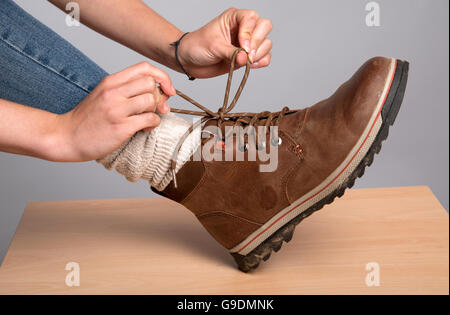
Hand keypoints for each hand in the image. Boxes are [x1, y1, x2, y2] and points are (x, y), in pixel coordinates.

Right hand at [59, 62, 175, 161]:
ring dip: (156, 111)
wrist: (66, 137)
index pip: (144, 68)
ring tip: (147, 119)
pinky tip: (145, 128)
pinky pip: (150, 119)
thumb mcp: (103, 95)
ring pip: (151, 100)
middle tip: (155, 108)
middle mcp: (113, 92)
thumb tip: (159, 91)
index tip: (166, 89)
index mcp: (111, 81)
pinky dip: (153, 124)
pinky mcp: (121, 127)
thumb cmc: (87, 119)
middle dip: (159, 96)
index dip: (162, 76)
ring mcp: (116, 109)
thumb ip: (127, 90)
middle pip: (150, 83)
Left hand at [176, 8, 272, 77]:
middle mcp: (243, 28)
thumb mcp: (214, 47)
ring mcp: (247, 42)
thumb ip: (232, 53)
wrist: (190, 61)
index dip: (249, 32)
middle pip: (265, 27)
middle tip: (246, 54)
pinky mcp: (248, 56)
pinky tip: (250, 65)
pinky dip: (261, 62)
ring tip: (246, 61)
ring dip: (259, 54)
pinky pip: (264, 57)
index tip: (242, 46)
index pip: (252, 18)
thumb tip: (246, 59)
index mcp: (234, 17)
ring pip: (266, 43)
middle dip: (257, 42)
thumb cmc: (197, 47)